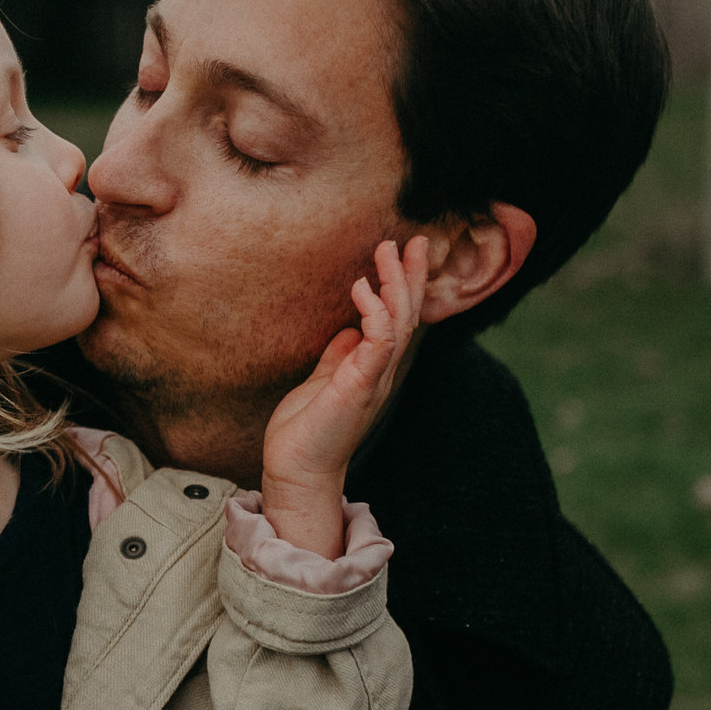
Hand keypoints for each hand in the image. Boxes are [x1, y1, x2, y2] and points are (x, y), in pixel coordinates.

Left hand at [260, 237, 429, 556]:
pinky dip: (373, 312)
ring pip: (398, 322)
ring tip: (386, 250)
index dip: (405, 285)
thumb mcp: (323, 382)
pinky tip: (362, 289)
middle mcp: (381, 371)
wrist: (297, 470)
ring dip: (395, 284)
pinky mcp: (360, 385)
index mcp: (373, 368)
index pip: (398, 319)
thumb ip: (338, 357)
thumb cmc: (306, 431)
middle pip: (408, 314)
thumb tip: (347, 332)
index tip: (405, 251)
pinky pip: (378, 342)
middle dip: (411, 275)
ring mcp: (374, 378)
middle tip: (413, 239)